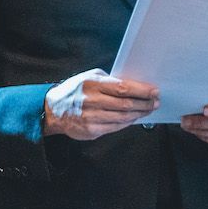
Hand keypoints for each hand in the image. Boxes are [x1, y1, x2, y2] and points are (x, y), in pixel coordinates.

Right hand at [44, 69, 158, 140]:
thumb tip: (134, 86)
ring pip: (123, 117)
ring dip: (139, 114)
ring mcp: (91, 118)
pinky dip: (128, 122)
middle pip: (126, 104)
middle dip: (145, 103)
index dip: (142, 91)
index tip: (154, 91)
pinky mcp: (91, 130)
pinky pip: (115, 127)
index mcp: (92, 84)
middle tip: (155, 102)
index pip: (123, 88)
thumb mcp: (90, 77)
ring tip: (148, 109)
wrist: (52, 110)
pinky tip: (134, 118)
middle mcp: (91, 101)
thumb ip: (110, 81)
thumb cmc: (74, 91)